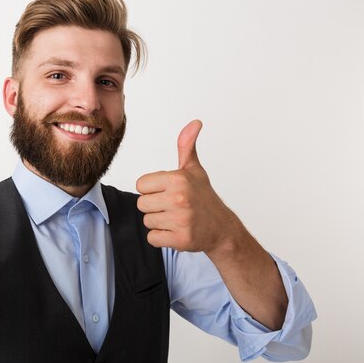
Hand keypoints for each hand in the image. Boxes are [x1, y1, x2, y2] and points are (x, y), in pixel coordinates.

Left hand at [136, 120, 236, 251]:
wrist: (222, 228)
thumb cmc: (203, 197)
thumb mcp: (194, 170)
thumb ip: (186, 146)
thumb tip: (195, 122)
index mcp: (178, 179)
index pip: (140, 185)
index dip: (152, 189)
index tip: (168, 192)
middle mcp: (179, 198)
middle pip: (141, 204)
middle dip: (154, 207)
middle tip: (173, 207)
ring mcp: (181, 220)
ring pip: (147, 221)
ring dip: (159, 222)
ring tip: (177, 219)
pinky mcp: (181, 240)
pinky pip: (152, 238)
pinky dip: (161, 238)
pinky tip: (176, 231)